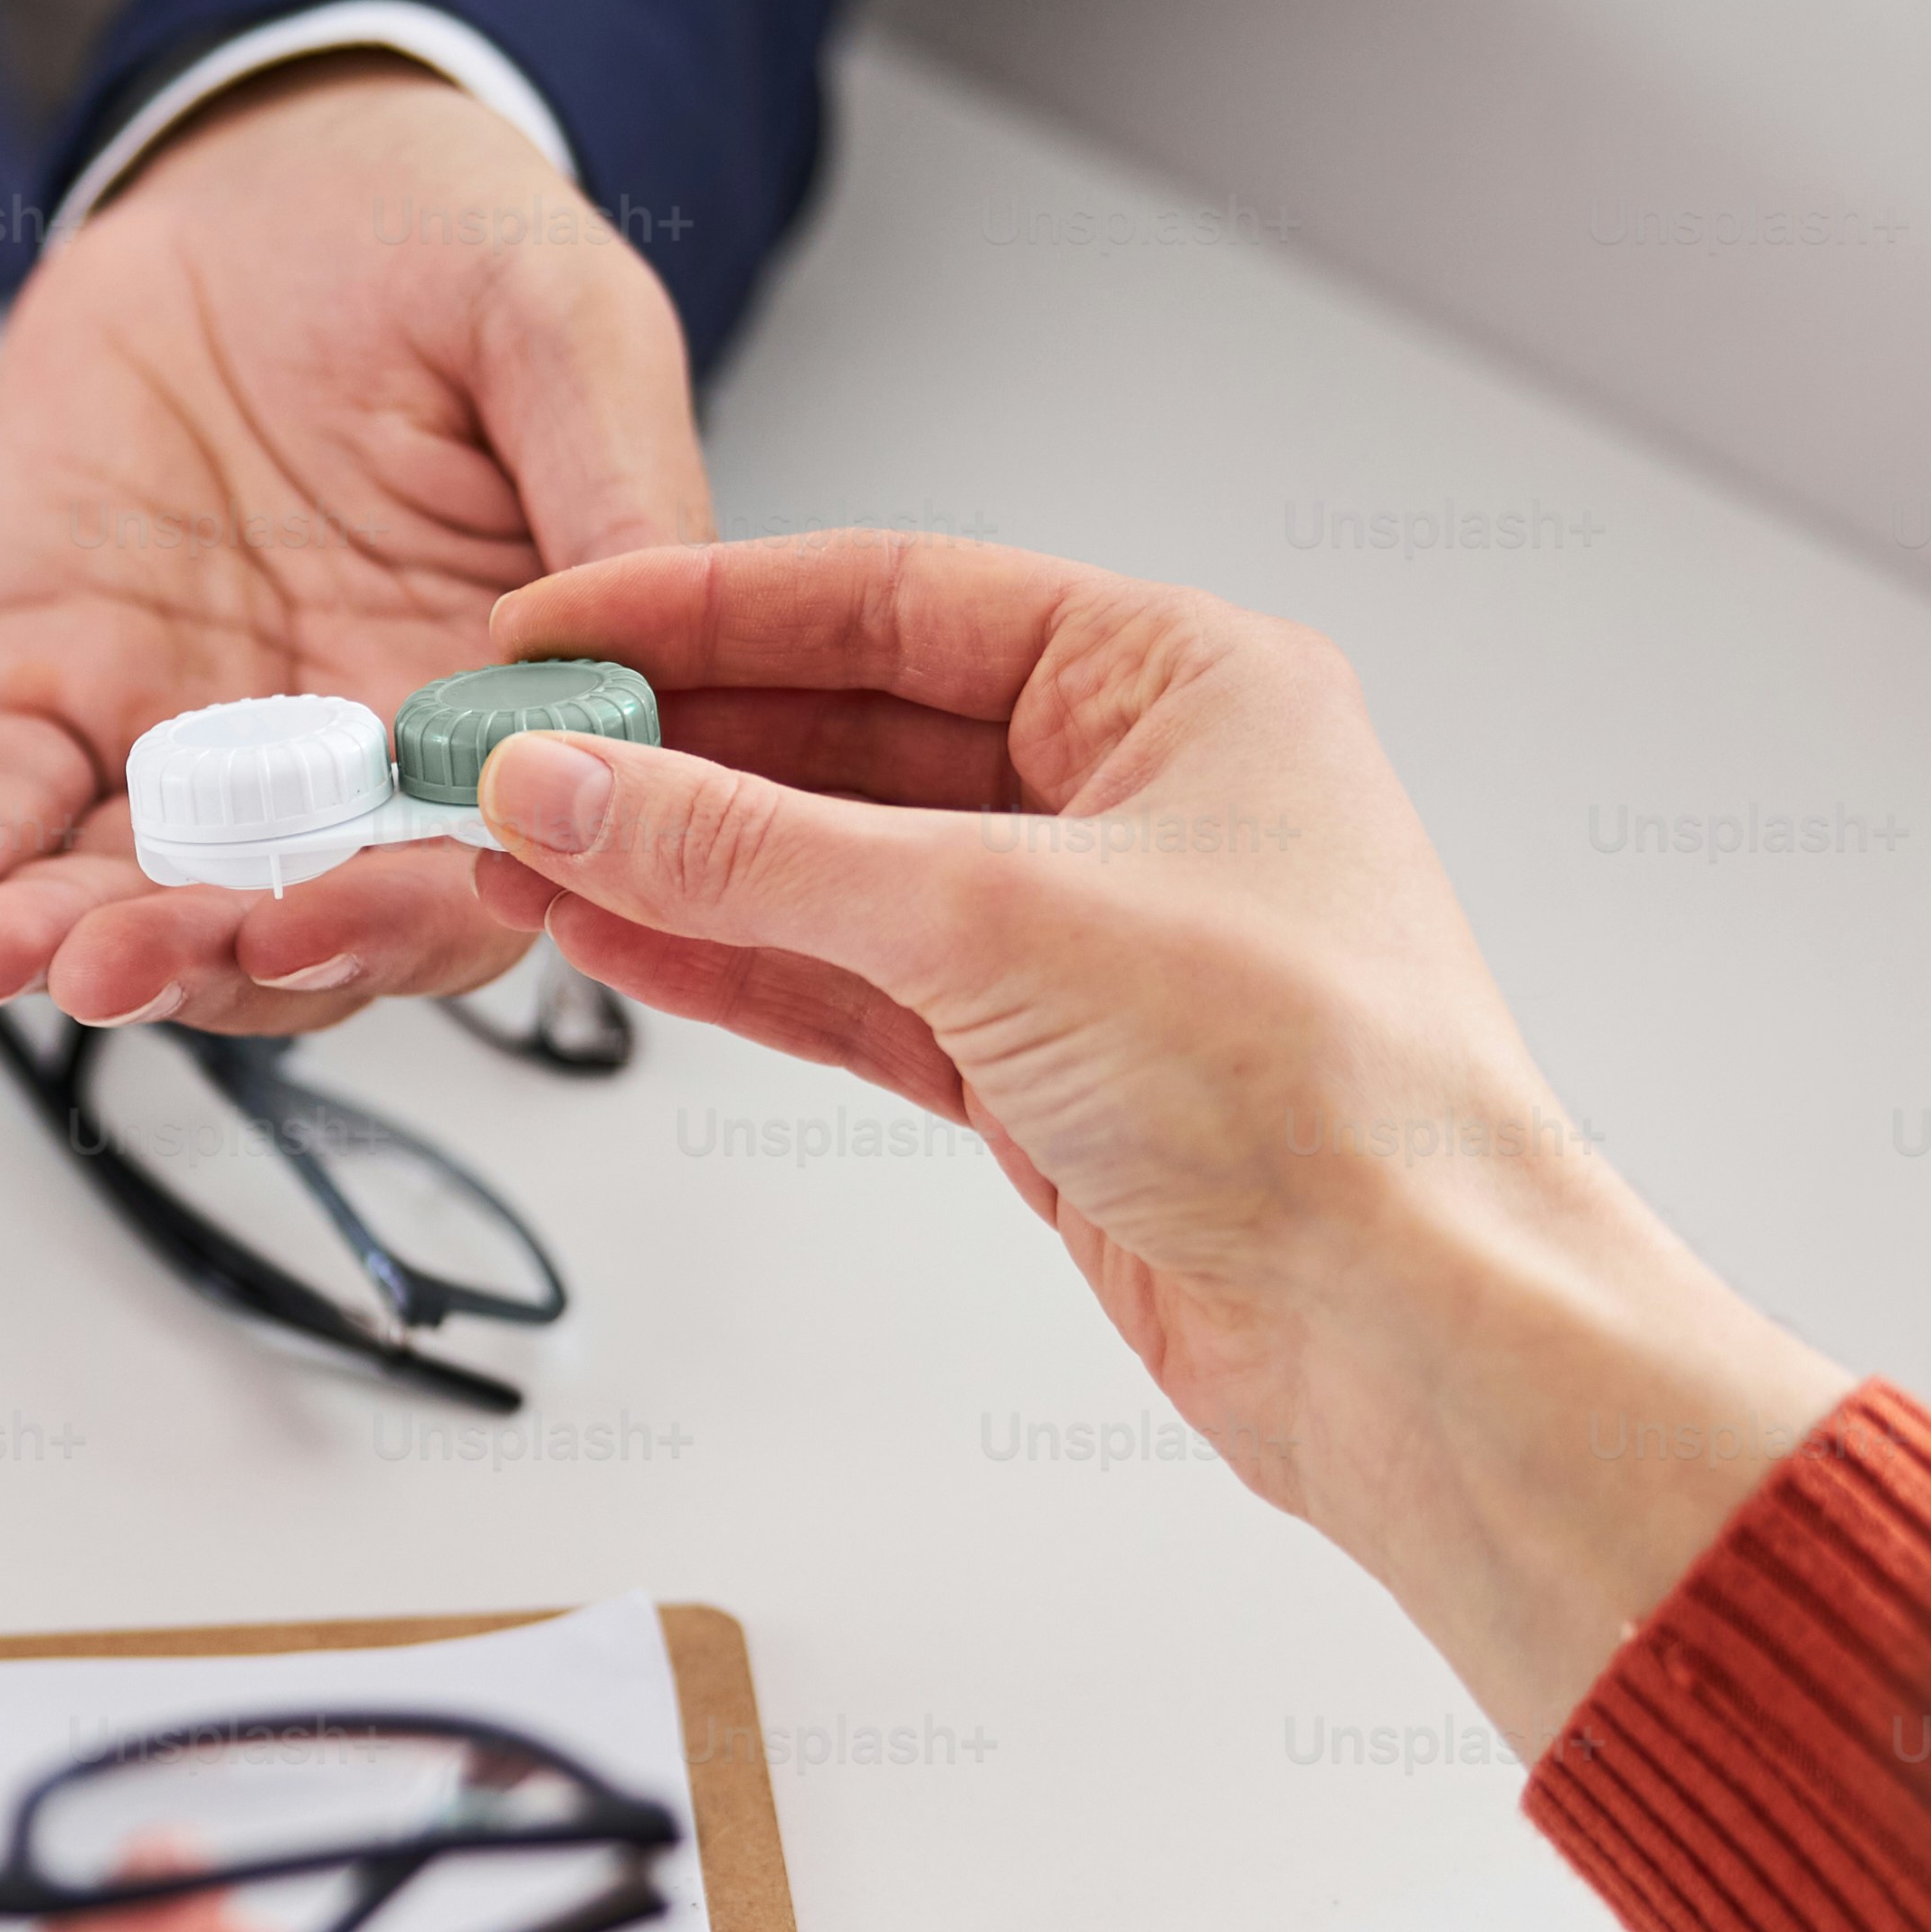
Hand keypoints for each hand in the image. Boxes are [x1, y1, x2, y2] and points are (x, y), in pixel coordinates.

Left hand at [0, 57, 707, 1033]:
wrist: (272, 168)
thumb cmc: (443, 244)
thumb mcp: (568, 325)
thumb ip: (616, 489)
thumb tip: (637, 675)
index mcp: (487, 706)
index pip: (455, 879)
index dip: (387, 924)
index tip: (314, 926)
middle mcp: (340, 752)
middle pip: (281, 921)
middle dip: (198, 961)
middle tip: (121, 966)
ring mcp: (192, 728)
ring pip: (133, 884)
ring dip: (65, 939)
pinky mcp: (65, 678)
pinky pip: (8, 790)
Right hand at [458, 531, 1856, 1745]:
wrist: (1417, 1332)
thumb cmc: (1334, 1094)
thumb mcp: (999, 920)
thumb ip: (759, 853)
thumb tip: (579, 785)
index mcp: (1185, 683)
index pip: (898, 599)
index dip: (709, 607)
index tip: (558, 624)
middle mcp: (1141, 791)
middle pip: (854, 730)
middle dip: (674, 745)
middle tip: (513, 749)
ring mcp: (1087, 934)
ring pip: (836, 867)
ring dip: (678, 861)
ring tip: (519, 849)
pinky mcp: (1044, 1067)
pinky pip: (852, 983)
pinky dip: (735, 963)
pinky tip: (615, 936)